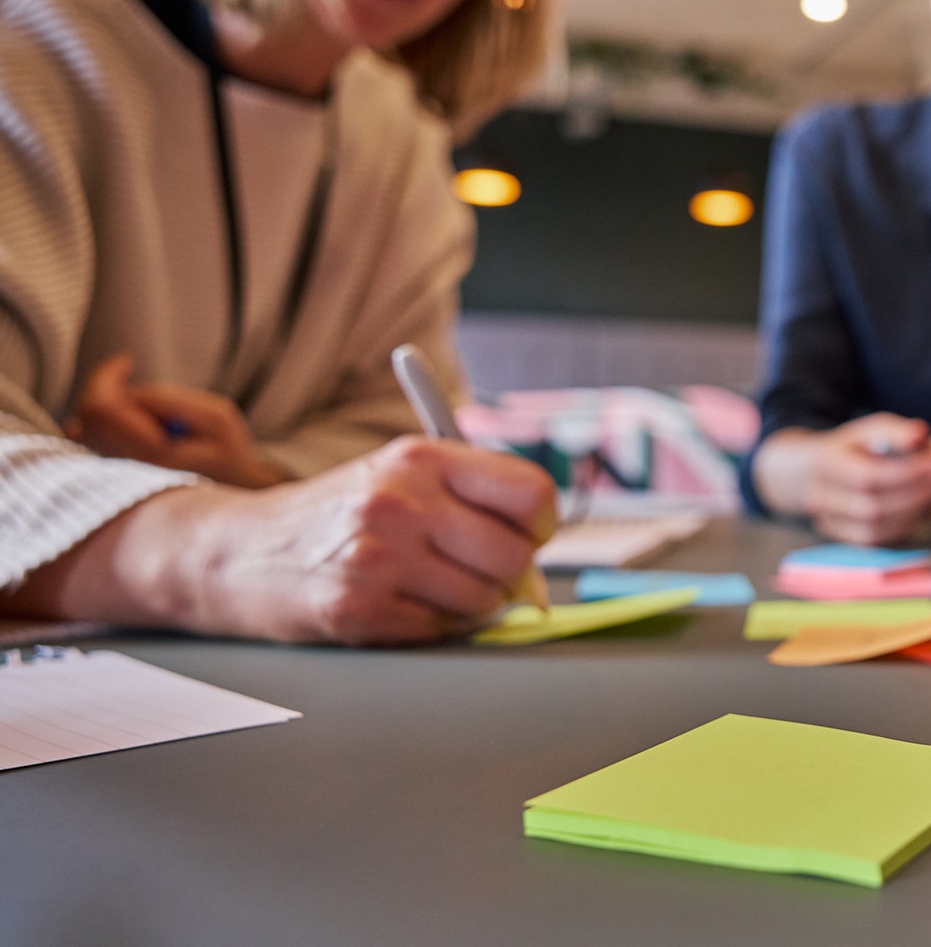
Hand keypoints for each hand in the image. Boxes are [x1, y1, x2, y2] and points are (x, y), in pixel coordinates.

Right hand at [16, 436, 558, 645]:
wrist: (234, 551)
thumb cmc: (335, 514)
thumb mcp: (398, 476)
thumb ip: (470, 500)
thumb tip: (538, 556)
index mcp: (421, 457)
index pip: (531, 492)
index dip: (540, 523)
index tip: (526, 534)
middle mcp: (402, 501)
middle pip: (514, 555)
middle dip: (507, 572)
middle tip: (472, 568)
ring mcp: (379, 557)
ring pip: (484, 600)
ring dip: (468, 604)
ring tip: (424, 584)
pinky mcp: (359, 609)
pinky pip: (441, 630)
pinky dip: (430, 626)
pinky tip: (395, 604)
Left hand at [66, 354, 284, 487]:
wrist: (229, 495)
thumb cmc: (226, 454)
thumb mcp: (215, 417)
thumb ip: (170, 402)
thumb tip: (128, 395)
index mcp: (151, 455)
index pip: (101, 407)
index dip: (108, 376)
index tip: (128, 361)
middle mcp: (125, 469)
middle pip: (88, 414)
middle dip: (107, 388)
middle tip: (134, 380)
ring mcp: (113, 475)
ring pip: (83, 425)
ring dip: (106, 406)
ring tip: (141, 411)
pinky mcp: (109, 476)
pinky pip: (85, 439)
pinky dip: (100, 421)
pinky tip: (130, 423)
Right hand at [756, 414, 930, 544]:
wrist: (812, 472)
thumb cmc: (849, 449)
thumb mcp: (867, 430)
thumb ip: (894, 432)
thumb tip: (919, 435)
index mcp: (826, 464)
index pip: (868, 476)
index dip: (905, 473)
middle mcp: (820, 496)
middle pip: (872, 506)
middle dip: (913, 494)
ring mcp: (827, 521)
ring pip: (874, 528)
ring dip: (910, 513)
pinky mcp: (839, 537)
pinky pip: (873, 540)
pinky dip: (899, 528)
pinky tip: (915, 512)